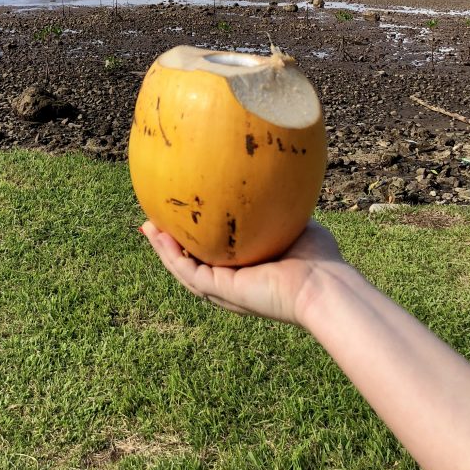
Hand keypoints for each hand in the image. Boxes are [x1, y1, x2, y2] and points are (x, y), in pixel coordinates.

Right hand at [140, 219, 344, 325]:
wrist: (322, 285)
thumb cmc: (319, 257)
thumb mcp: (292, 222)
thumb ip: (278, 206)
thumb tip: (273, 179)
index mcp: (248, 269)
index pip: (215, 253)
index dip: (195, 237)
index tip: (182, 215)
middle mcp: (233, 281)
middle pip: (191, 262)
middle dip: (170, 243)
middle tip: (153, 221)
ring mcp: (225, 289)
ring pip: (183, 268)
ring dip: (163, 248)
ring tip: (147, 226)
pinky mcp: (221, 290)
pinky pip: (187, 271)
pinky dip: (170, 255)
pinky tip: (158, 235)